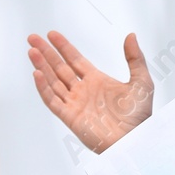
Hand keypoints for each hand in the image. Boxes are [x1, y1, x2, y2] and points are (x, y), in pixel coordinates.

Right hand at [27, 30, 152, 153]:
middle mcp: (82, 90)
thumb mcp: (142, 81)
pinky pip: (52, 100)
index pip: (75, 59)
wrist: (135, 140)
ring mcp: (74, 103)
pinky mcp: (70, 117)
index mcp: (96, 80)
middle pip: (59, 67)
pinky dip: (43, 88)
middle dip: (46, 52)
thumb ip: (135, 58)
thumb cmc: (140, 116)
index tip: (51, 35)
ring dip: (42, 66)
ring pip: (53, 81)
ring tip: (32, 52)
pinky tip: (37, 74)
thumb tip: (131, 36)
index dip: (63, 47)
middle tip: (33, 38)